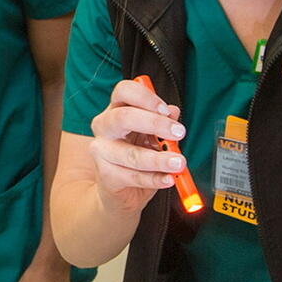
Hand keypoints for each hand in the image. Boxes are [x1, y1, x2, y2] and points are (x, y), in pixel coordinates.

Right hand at [87, 78, 187, 212]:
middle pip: (124, 117)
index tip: (166, 110)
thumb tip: (173, 111)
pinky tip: (168, 179)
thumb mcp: (152, 136)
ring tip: (178, 163)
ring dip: (159, 159)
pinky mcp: (106, 175)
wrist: (117, 189)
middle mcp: (104, 126)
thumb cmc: (136, 154)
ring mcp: (101, 152)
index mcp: (116, 109)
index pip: (124, 91)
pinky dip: (154, 179)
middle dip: (155, 124)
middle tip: (179, 133)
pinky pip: (133, 177)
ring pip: (131, 154)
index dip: (145, 98)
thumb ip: (163, 123)